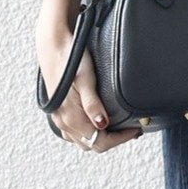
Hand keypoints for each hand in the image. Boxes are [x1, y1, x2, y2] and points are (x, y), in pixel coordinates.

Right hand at [35, 12, 141, 152]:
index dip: (121, 139)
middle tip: (130, 129)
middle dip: (113, 140)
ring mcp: (59, 117)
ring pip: (83, 140)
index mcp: (71, 117)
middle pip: (92, 144)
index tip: (135, 129)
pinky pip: (73, 132)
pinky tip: (98, 122)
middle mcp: (63, 121)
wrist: (52, 44)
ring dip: (100, 138)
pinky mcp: (58, 110)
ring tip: (118, 127)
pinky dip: (87, 132)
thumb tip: (102, 125)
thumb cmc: (70, 58)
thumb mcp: (86, 80)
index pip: (101, 142)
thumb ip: (93, 105)